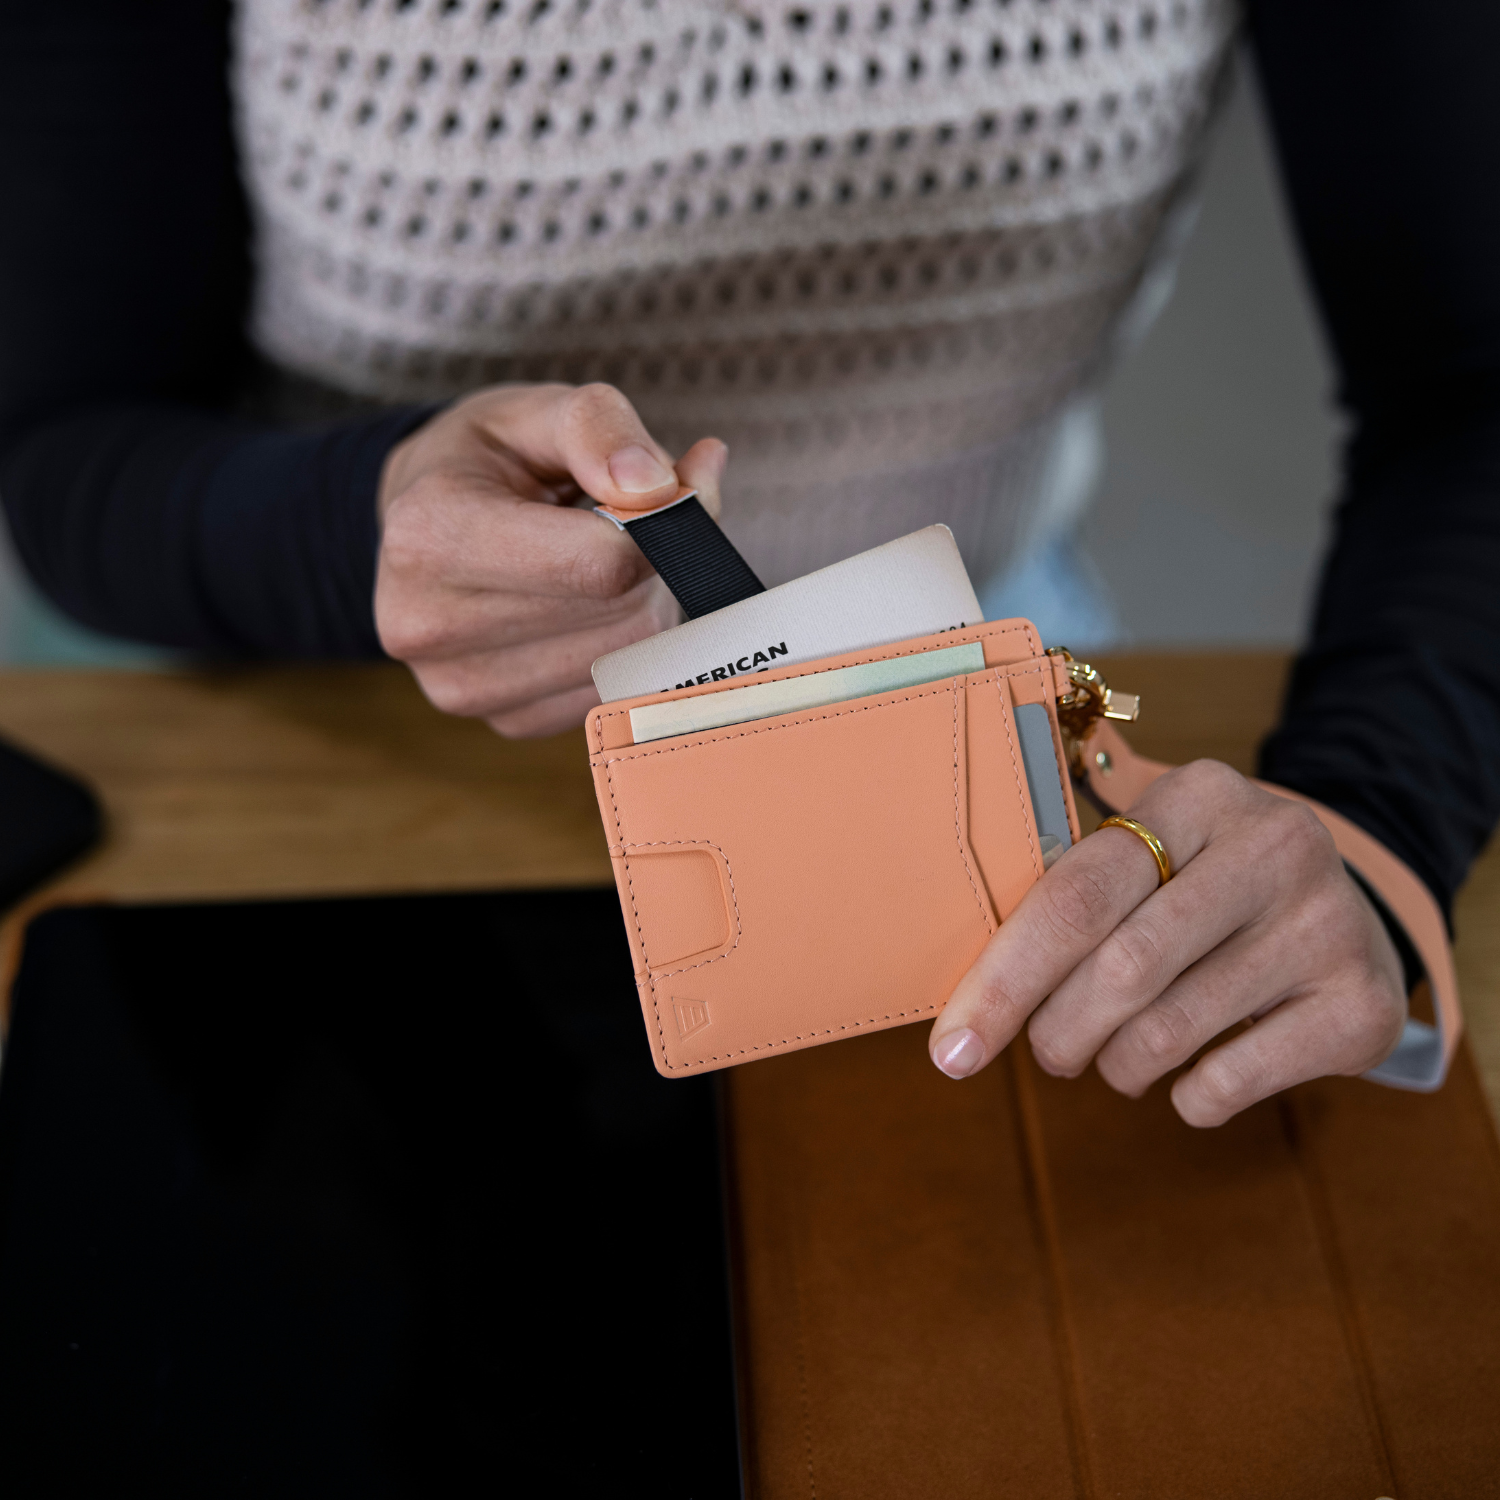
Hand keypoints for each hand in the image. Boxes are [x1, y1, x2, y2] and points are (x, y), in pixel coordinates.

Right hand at [375, 383, 726, 737]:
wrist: (422, 526)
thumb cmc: (484, 464)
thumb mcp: (533, 411)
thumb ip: (600, 428)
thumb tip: (663, 487)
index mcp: (429, 534)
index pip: (599, 562)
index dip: (663, 524)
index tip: (672, 490)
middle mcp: (430, 625)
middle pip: (622, 613)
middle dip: (654, 563)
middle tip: (634, 523)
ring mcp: (464, 688)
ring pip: (629, 660)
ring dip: (646, 606)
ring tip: (604, 563)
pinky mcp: (505, 722)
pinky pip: (615, 695)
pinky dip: (624, 648)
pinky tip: (589, 610)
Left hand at [927, 760, 1407, 1125]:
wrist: (1351, 912)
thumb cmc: (1203, 891)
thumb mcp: (1153, 854)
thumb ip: (1070, 894)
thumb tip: (961, 999)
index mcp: (1197, 796)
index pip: (1076, 895)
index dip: (1004, 979)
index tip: (951, 1050)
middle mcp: (1272, 848)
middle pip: (1121, 968)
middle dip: (1057, 1032)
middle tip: (1050, 1053)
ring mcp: (1326, 924)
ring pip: (1168, 1032)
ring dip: (1117, 1066)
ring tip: (1118, 1059)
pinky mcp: (1361, 1004)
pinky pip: (1228, 1082)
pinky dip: (1184, 1098)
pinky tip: (1188, 1077)